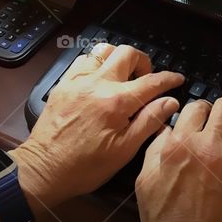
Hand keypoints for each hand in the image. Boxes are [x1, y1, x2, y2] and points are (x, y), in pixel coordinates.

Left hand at [10, 43, 182, 211]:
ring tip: (122, 77)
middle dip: (143, 61)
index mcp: (116, 101)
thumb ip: (149, 121)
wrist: (43, 170)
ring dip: (118, 59)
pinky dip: (96, 63)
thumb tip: (170, 101)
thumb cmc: (86, 166)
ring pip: (104, 50)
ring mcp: (78, 80)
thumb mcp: (124, 151)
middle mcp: (98, 83)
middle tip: (145, 79)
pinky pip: (83, 60)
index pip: (152, 81)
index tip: (177, 79)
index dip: (169, 78)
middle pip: (128, 53)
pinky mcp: (63, 84)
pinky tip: (99, 80)